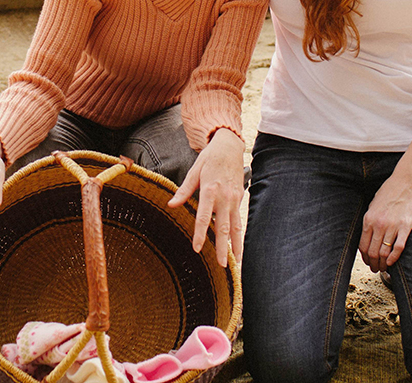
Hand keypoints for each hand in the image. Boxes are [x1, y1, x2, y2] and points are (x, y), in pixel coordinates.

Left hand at [169, 129, 245, 266]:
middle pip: (223, 227)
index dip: (201, 234)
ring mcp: (234, 199)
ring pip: (235, 227)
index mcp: (210, 190)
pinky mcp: (239, 198)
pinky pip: (240, 220)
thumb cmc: (210, 158)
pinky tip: (239, 247)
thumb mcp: (194, 171)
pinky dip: (240, 235)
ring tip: (235, 263)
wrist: (230, 146)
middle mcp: (224, 197)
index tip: (198, 249)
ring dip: (236, 246)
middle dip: (223, 248)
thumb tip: (172, 204)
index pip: (204, 217)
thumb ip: (184, 190)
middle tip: (222, 265)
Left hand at [358, 164, 411, 272]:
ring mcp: (392, 226)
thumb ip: (370, 220)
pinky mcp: (405, 227)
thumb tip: (367, 235)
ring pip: (384, 252)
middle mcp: (379, 224)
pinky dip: (394, 258)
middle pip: (372, 251)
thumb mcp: (373, 204)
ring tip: (383, 268)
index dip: (364, 257)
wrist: (406, 182)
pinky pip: (398, 247)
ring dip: (382, 263)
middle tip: (375, 268)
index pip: (363, 245)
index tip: (367, 261)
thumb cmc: (390, 191)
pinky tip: (392, 262)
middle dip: (373, 263)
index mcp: (369, 219)